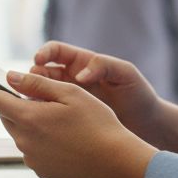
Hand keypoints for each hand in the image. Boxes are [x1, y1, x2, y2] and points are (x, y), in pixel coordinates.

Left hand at [0, 71, 156, 177]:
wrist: (116, 163)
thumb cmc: (98, 125)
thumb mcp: (70, 94)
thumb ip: (37, 85)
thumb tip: (10, 78)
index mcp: (28, 118)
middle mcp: (24, 140)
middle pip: (8, 115)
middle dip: (17, 104)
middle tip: (41, 99)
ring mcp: (31, 158)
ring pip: (21, 133)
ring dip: (32, 123)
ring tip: (62, 121)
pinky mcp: (41, 171)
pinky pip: (33, 150)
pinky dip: (42, 141)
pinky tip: (65, 140)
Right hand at [31, 41, 177, 153]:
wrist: (147, 126)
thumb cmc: (139, 95)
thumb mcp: (126, 74)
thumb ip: (104, 66)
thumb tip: (80, 74)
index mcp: (83, 63)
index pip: (55, 52)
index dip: (44, 53)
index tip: (38, 60)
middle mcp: (72, 80)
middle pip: (42, 73)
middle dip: (32, 77)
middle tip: (31, 86)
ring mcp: (69, 100)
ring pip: (41, 95)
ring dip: (33, 97)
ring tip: (32, 104)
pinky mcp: (68, 119)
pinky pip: (49, 115)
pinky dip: (41, 115)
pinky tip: (41, 121)